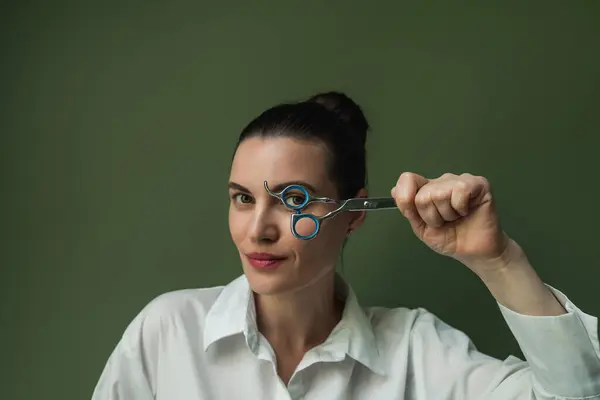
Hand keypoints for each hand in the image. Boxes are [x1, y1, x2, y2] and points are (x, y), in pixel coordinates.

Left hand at [392, 172, 510, 273]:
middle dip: (431, 216)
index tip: (414, 214)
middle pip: (422, 194)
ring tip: (457, 218)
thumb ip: (408, 210)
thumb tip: (394, 191)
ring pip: (439, 193)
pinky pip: (460, 190)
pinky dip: (460, 208)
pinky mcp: (478, 184)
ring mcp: (460, 180)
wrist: (474, 252)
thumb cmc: (450, 239)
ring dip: (447, 214)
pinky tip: (467, 212)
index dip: (406, 198)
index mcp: (426, 189)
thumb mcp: (421, 228)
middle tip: (445, 222)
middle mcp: (442, 182)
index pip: (408, 179)